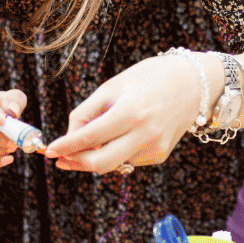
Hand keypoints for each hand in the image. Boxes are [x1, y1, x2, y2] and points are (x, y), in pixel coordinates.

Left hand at [44, 53, 206, 173]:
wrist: (194, 84)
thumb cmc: (150, 78)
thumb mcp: (114, 86)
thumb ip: (88, 111)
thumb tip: (70, 136)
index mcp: (131, 112)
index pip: (89, 137)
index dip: (65, 146)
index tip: (49, 150)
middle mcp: (145, 134)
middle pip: (100, 164)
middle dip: (75, 163)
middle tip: (61, 159)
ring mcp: (155, 148)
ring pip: (113, 164)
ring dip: (95, 157)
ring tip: (90, 141)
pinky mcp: (160, 155)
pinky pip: (128, 160)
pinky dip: (116, 153)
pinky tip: (121, 136)